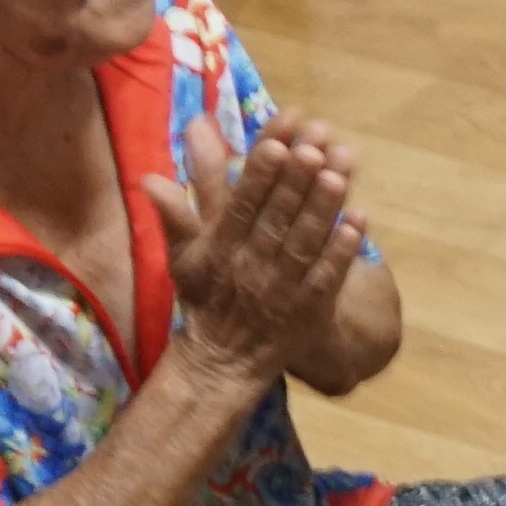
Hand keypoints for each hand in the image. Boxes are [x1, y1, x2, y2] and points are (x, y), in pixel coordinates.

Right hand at [150, 114, 359, 388]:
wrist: (223, 360)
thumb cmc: (204, 298)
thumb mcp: (183, 257)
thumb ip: (174, 213)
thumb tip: (146, 176)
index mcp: (221, 248)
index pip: (241, 205)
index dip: (259, 175)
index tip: (276, 144)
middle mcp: (252, 265)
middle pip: (277, 218)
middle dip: (296, 182)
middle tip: (315, 145)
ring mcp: (283, 287)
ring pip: (306, 242)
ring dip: (324, 207)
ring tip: (340, 172)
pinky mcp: (310, 308)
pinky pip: (328, 276)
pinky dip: (343, 250)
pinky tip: (359, 220)